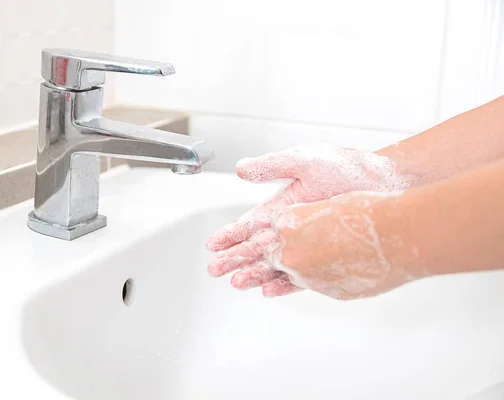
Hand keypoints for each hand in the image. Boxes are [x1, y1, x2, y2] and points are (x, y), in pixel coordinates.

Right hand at [206, 144, 408, 296]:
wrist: (384, 182)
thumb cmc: (346, 167)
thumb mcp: (303, 160)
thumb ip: (271, 166)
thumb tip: (240, 169)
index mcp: (283, 205)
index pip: (250, 223)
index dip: (231, 234)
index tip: (213, 244)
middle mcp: (293, 227)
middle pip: (257, 247)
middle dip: (235, 257)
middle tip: (215, 269)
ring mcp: (309, 243)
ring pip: (275, 263)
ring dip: (255, 272)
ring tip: (237, 282)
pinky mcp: (327, 255)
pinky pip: (303, 273)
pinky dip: (285, 282)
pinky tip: (269, 289)